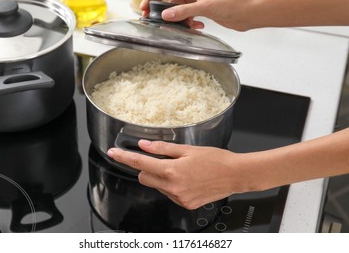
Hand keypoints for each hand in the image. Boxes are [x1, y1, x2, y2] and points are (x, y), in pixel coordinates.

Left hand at [107, 140, 244, 208]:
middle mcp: (172, 188)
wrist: (236, 175)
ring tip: (180, 168)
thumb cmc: (216, 159)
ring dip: (160, 177)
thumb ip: (162, 148)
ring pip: (157, 186)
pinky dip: (171, 185)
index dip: (124, 158)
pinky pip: (169, 194)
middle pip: (144, 178)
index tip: (113, 153)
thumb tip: (144, 145)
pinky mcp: (186, 204)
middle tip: (160, 159)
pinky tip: (186, 179)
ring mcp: (179, 198)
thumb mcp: (188, 149)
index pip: (140, 164)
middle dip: (146, 168)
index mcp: (171, 171)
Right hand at [139, 0, 251, 30]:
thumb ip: (183, 12)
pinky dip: (189, 23)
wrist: (247, 13)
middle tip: (152, 20)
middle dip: (161, 10)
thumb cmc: (231, 4)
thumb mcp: (204, 7)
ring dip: (178, 19)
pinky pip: (187, 16)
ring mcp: (196, 0)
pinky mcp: (201, 10)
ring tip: (181, 26)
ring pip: (178, 9)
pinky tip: (198, 26)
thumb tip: (165, 15)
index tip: (143, 7)